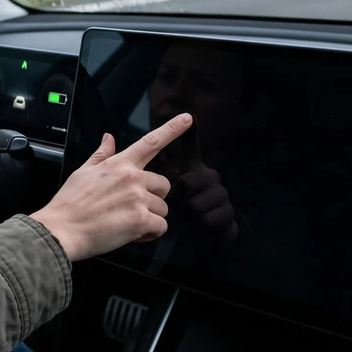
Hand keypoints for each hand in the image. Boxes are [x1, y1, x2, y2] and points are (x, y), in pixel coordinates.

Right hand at [30, 113, 192, 260]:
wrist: (62, 229)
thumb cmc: (70, 204)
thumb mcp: (83, 172)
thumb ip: (101, 155)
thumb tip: (109, 138)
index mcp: (119, 164)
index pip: (150, 142)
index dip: (172, 129)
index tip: (187, 119)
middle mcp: (132, 178)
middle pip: (163, 185)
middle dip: (152, 198)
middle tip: (131, 208)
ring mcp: (138, 198)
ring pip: (162, 209)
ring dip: (149, 218)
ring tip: (125, 222)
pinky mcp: (141, 220)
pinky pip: (160, 227)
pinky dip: (149, 234)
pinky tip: (131, 234)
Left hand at [166, 115, 238, 246]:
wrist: (210, 234)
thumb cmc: (190, 208)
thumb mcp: (175, 190)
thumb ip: (158, 171)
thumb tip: (124, 138)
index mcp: (196, 169)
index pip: (192, 148)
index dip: (189, 133)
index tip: (189, 116)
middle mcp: (212, 177)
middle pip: (185, 184)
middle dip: (178, 200)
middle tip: (182, 206)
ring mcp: (222, 194)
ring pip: (194, 205)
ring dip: (187, 216)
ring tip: (190, 217)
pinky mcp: (228, 213)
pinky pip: (205, 219)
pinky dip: (199, 226)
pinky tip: (201, 225)